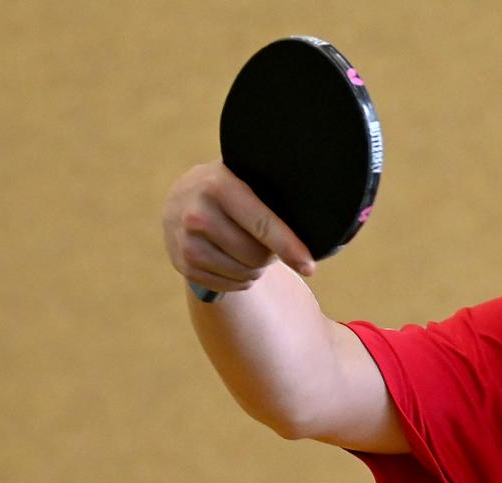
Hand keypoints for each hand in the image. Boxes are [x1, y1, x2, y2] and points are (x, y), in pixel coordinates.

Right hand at [160, 162, 316, 294]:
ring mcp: (187, 243)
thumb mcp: (243, 178)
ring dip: (256, 268)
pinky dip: (241, 279)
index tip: (310, 266)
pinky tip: (233, 259)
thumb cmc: (228, 189)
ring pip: (245, 274)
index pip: (262, 224)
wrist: (179, 200)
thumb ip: (272, 196)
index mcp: (219, 186)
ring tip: (248, 248)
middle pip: (256, 256)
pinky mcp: (184, 265)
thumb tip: (322, 223)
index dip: (289, 247)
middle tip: (268, 242)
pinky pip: (230, 286)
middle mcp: (198, 215)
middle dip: (270, 254)